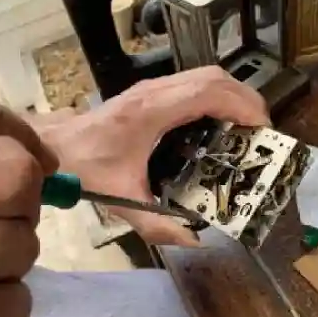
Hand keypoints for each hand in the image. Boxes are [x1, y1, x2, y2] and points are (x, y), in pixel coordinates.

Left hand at [35, 66, 270, 245]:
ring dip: (234, 96)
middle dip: (246, 100)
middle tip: (261, 134)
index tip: (262, 132)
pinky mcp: (152, 92)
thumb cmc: (86, 168)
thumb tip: (194, 241)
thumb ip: (157, 225)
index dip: (242, 107)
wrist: (56, 145)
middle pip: (215, 77)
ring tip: (248, 128)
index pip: (208, 93)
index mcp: (151, 112)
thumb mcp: (122, 201)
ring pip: (206, 75)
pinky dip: (217, 98)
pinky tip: (221, 125)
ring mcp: (153, 88)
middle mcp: (155, 92)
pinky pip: (195, 84)